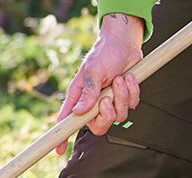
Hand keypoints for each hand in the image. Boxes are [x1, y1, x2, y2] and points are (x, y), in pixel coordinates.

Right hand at [54, 12, 143, 155]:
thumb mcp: (94, 70)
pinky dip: (132, 91)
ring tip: (120, 79)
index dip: (62, 136)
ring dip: (121, 96)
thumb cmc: (105, 52)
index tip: (59, 149)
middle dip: (106, 115)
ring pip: (118, 116)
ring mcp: (110, 100)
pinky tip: (129, 77)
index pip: (67, 120)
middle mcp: (94, 102)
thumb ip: (88, 92)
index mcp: (79, 96)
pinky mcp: (125, 97)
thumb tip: (79, 112)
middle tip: (107, 99)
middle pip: (98, 126)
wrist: (125, 42)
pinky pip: (132, 105)